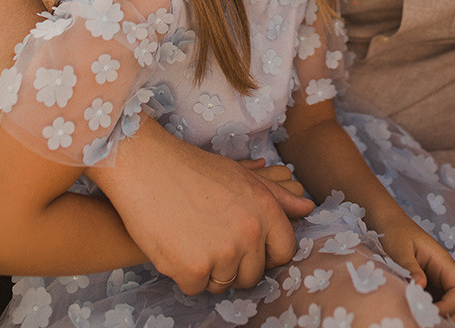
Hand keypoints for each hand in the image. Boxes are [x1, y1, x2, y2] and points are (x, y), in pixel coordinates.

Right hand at [89, 119, 313, 295]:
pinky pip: (196, 288)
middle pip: (253, 275)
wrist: (146, 166)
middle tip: (212, 240)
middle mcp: (250, 233)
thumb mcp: (240, 175)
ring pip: (223, 284)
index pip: (284, 251)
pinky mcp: (193, 269)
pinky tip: (176, 245)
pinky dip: (185, 274)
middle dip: (235, 265)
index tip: (248, 246)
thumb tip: (308, 208)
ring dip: (209, 270)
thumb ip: (277, 195)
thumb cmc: (193, 168)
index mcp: (265, 209)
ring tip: (192, 238)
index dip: (266, 252)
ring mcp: (222, 253)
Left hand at [378, 211, 454, 326]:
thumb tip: (420, 286)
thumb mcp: (400, 248)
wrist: (390, 224)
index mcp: (443, 262)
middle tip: (427, 322)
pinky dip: (438, 317)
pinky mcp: (432, 290)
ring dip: (447, 319)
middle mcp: (446, 275)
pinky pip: (443, 308)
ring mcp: (440, 283)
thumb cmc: (396, 232)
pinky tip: (420, 316)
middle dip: (451, 317)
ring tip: (425, 321)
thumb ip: (410, 267)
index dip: (451, 306)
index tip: (432, 313)